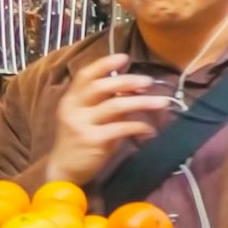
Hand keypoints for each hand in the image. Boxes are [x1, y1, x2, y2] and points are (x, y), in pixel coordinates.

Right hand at [44, 56, 170, 186]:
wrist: (64, 169)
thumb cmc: (82, 139)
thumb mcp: (89, 117)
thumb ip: (106, 102)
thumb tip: (136, 88)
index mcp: (71, 99)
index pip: (85, 75)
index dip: (104, 64)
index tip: (125, 57)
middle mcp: (73, 108)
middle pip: (101, 87)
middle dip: (128, 81)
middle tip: (149, 81)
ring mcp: (81, 124)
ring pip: (115, 106)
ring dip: (142, 102)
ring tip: (162, 103)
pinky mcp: (93, 140)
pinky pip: (122, 127)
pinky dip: (140, 126)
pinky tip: (150, 130)